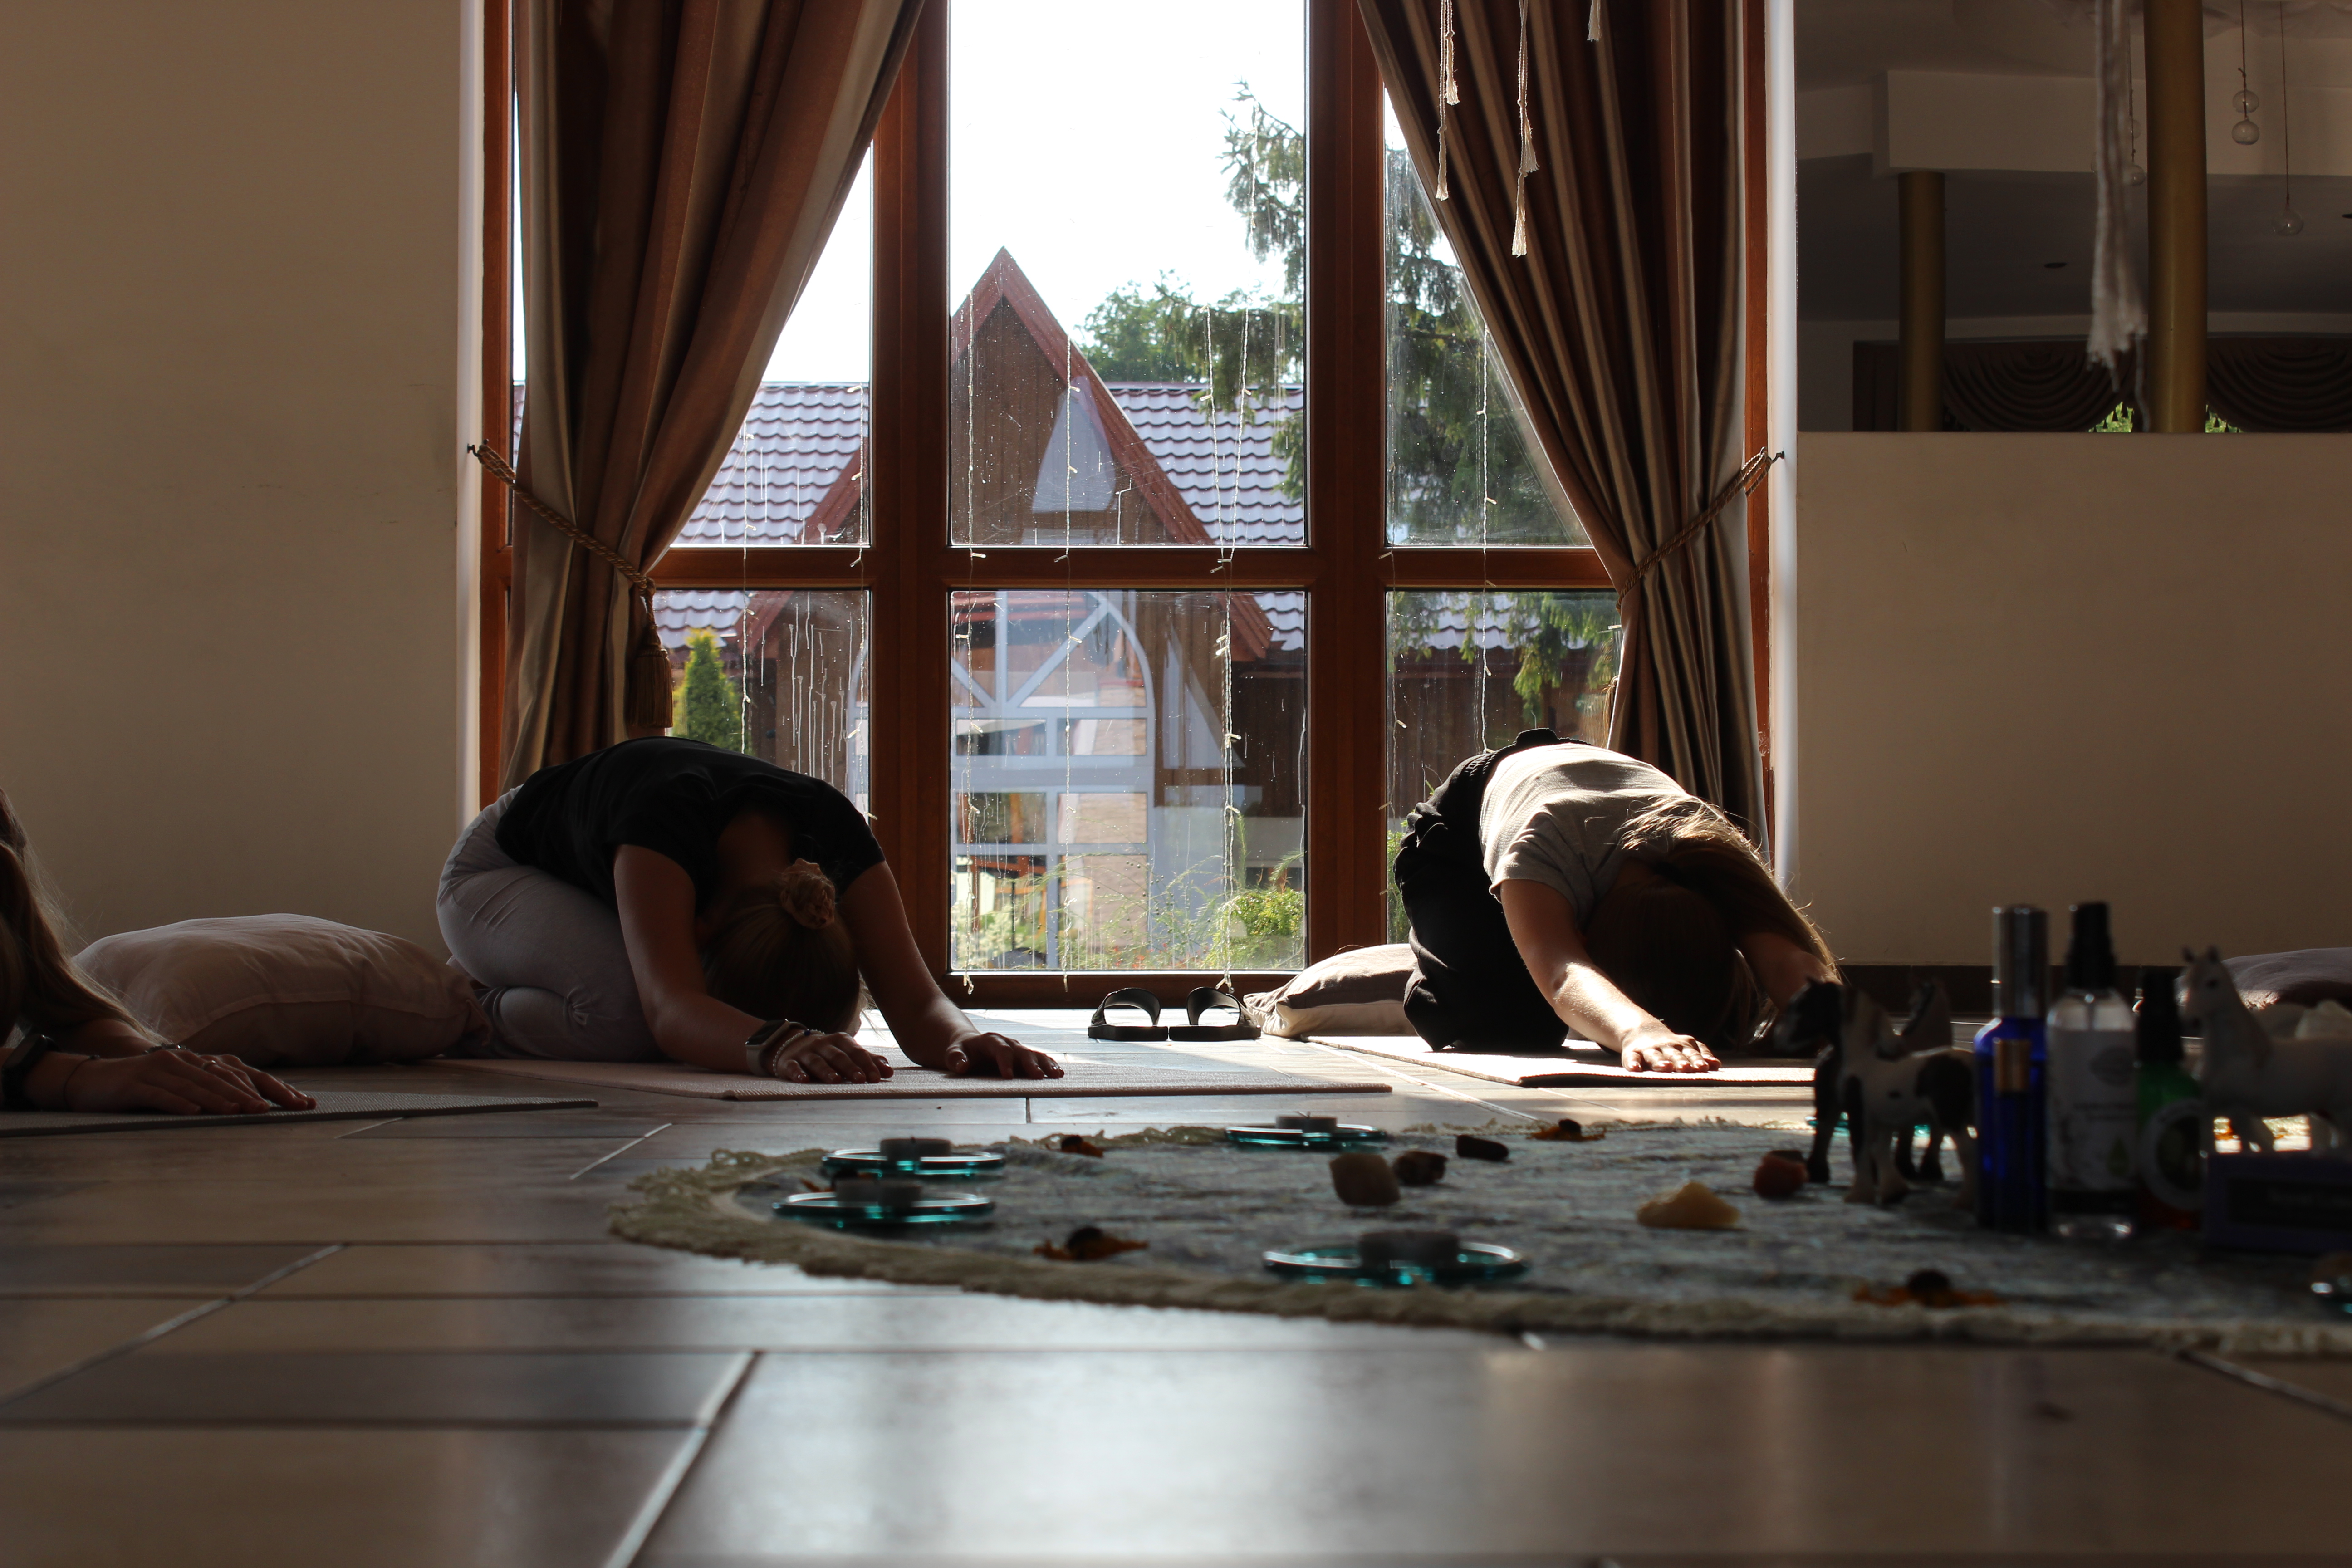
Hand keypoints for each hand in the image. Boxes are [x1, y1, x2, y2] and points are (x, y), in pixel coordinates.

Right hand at [62, 1050, 316, 1114]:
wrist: (92, 1079)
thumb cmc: (143, 1086)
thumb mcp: (182, 1086)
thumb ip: (212, 1090)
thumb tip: (253, 1103)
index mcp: (199, 1062)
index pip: (243, 1075)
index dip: (273, 1087)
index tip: (299, 1103)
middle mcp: (184, 1062)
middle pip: (225, 1079)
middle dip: (252, 1095)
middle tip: (276, 1110)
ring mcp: (159, 1071)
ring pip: (197, 1086)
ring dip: (221, 1100)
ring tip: (243, 1111)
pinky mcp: (136, 1084)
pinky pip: (161, 1095)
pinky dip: (179, 1103)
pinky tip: (194, 1112)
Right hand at [768, 1030, 892, 1084]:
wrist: (793, 1046)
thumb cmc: (828, 1053)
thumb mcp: (847, 1053)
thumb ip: (867, 1061)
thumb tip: (889, 1072)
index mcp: (840, 1040)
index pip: (856, 1052)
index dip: (867, 1064)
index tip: (877, 1078)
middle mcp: (823, 1044)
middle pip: (838, 1056)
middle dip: (850, 1068)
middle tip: (861, 1080)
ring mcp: (805, 1052)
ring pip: (817, 1061)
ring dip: (827, 1071)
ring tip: (836, 1080)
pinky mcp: (789, 1061)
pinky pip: (793, 1067)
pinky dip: (798, 1073)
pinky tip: (804, 1080)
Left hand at [942, 1032, 1062, 1079]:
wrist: (971, 1047)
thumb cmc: (962, 1053)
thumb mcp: (953, 1053)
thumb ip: (956, 1058)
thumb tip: (962, 1066)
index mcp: (991, 1040)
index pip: (1000, 1050)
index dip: (1005, 1062)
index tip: (1007, 1077)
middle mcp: (1008, 1043)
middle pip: (1022, 1052)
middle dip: (1031, 1064)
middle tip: (1038, 1077)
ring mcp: (1018, 1050)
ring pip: (1034, 1055)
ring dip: (1045, 1064)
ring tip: (1056, 1075)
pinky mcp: (1024, 1058)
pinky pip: (1039, 1060)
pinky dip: (1049, 1065)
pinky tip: (1059, 1074)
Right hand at [1619, 1024, 1719, 1073]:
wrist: (1640, 1030)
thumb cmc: (1669, 1045)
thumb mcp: (1686, 1046)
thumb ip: (1701, 1054)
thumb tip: (1716, 1065)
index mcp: (1681, 1046)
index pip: (1691, 1054)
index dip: (1697, 1060)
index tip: (1703, 1067)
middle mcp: (1666, 1047)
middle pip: (1674, 1055)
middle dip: (1680, 1061)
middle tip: (1686, 1068)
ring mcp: (1649, 1050)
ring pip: (1655, 1056)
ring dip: (1660, 1062)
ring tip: (1665, 1067)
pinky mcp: (1632, 1053)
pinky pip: (1632, 1058)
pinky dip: (1632, 1063)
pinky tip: (1634, 1069)